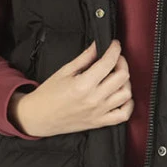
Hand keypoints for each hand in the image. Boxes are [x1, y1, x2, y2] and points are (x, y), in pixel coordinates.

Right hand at [13, 39, 132, 136]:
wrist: (39, 117)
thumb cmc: (49, 95)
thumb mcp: (64, 71)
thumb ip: (84, 58)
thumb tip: (98, 46)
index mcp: (83, 85)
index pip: (108, 63)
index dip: (114, 49)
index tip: (114, 45)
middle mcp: (94, 99)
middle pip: (122, 77)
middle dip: (121, 62)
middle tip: (115, 58)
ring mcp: (98, 112)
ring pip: (126, 94)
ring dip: (125, 82)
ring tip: (117, 76)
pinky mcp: (99, 122)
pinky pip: (123, 115)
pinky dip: (127, 104)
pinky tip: (121, 95)